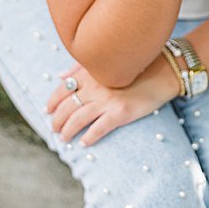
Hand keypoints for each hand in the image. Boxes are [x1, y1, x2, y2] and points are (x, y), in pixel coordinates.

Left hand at [46, 60, 178, 146]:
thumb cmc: (131, 69)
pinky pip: (99, 128)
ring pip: (78, 118)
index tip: (48, 111)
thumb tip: (60, 77)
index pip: (62, 89)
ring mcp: (107, 100)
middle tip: (54, 129)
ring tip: (64, 138)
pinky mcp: (120, 113)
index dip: (52, 101)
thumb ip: (80, 69)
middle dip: (57, 120)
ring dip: (68, 130)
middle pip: (67, 106)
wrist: (160, 73)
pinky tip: (84, 143)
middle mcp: (95, 86)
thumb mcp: (104, 64)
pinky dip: (89, 137)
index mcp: (89, 73)